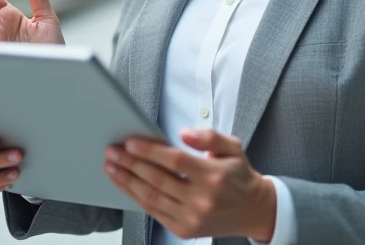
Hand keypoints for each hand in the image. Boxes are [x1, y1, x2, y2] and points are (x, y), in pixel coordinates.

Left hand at [104, 129, 276, 240]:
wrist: (253, 211)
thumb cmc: (238, 176)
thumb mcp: (232, 148)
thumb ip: (209, 137)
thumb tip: (184, 134)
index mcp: (213, 176)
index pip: (175, 161)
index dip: (150, 151)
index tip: (131, 142)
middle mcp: (201, 199)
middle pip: (157, 179)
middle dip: (130, 164)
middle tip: (112, 151)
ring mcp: (191, 218)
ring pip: (151, 197)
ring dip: (127, 181)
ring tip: (111, 167)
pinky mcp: (184, 230)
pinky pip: (154, 211)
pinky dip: (136, 197)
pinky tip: (125, 184)